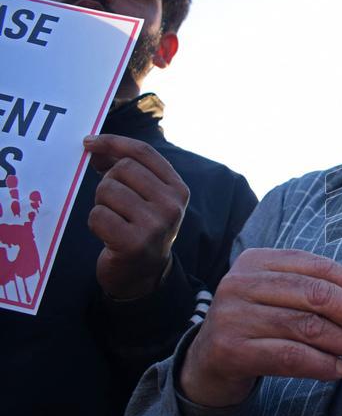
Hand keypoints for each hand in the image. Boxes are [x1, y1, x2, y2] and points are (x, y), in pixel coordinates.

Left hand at [84, 134, 188, 299]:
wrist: (144, 274)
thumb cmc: (140, 227)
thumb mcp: (147, 197)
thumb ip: (127, 170)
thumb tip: (95, 147)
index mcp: (178, 189)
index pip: (143, 153)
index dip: (113, 142)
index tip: (89, 143)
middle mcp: (172, 205)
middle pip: (122, 169)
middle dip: (108, 182)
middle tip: (114, 203)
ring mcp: (155, 225)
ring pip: (107, 190)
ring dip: (101, 204)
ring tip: (114, 220)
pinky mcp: (134, 243)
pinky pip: (97, 215)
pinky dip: (95, 223)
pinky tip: (108, 235)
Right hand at [180, 248, 341, 406]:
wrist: (207, 364)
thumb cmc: (257, 327)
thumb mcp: (281, 300)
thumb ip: (317, 295)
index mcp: (258, 261)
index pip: (317, 268)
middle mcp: (241, 283)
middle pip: (315, 294)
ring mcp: (233, 316)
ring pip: (305, 326)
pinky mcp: (230, 350)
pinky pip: (289, 356)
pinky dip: (320, 364)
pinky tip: (338, 369)